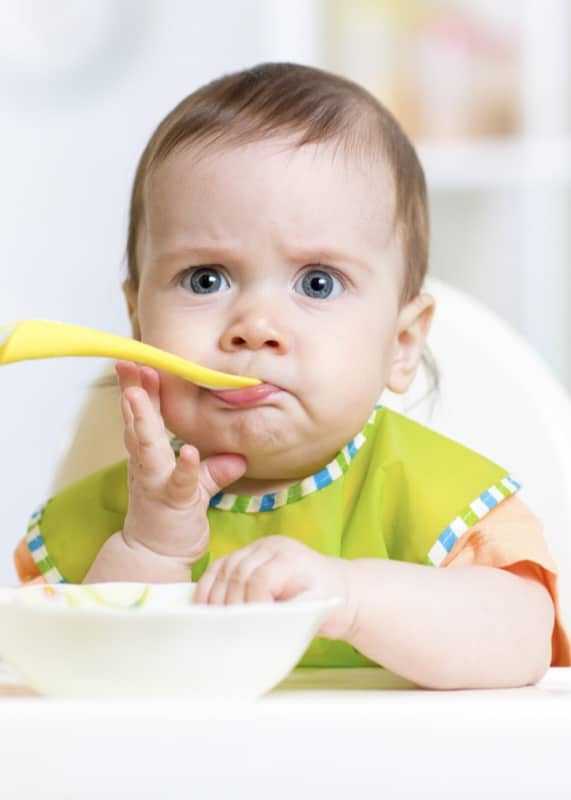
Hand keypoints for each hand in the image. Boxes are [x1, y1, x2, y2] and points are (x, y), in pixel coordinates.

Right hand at [116, 360, 246, 563]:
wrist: (156, 558)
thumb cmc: (171, 518)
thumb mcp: (195, 487)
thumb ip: (212, 469)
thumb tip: (238, 457)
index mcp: (151, 456)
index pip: (145, 415)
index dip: (141, 388)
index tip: (137, 359)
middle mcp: (148, 465)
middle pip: (138, 422)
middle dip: (133, 391)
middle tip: (128, 362)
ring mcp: (156, 482)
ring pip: (148, 446)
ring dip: (143, 419)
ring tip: (139, 393)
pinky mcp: (172, 503)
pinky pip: (179, 482)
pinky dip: (184, 466)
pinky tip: (189, 451)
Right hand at [193, 535, 357, 638]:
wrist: (337, 587)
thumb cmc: (329, 601)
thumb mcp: (317, 610)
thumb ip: (288, 615)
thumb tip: (258, 626)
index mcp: (291, 558)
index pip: (260, 579)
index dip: (251, 604)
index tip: (251, 627)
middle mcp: (271, 547)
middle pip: (238, 573)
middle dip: (230, 605)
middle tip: (229, 631)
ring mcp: (255, 549)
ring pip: (224, 568)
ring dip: (215, 597)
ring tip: (215, 623)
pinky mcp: (245, 556)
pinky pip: (219, 567)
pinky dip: (208, 586)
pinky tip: (204, 605)